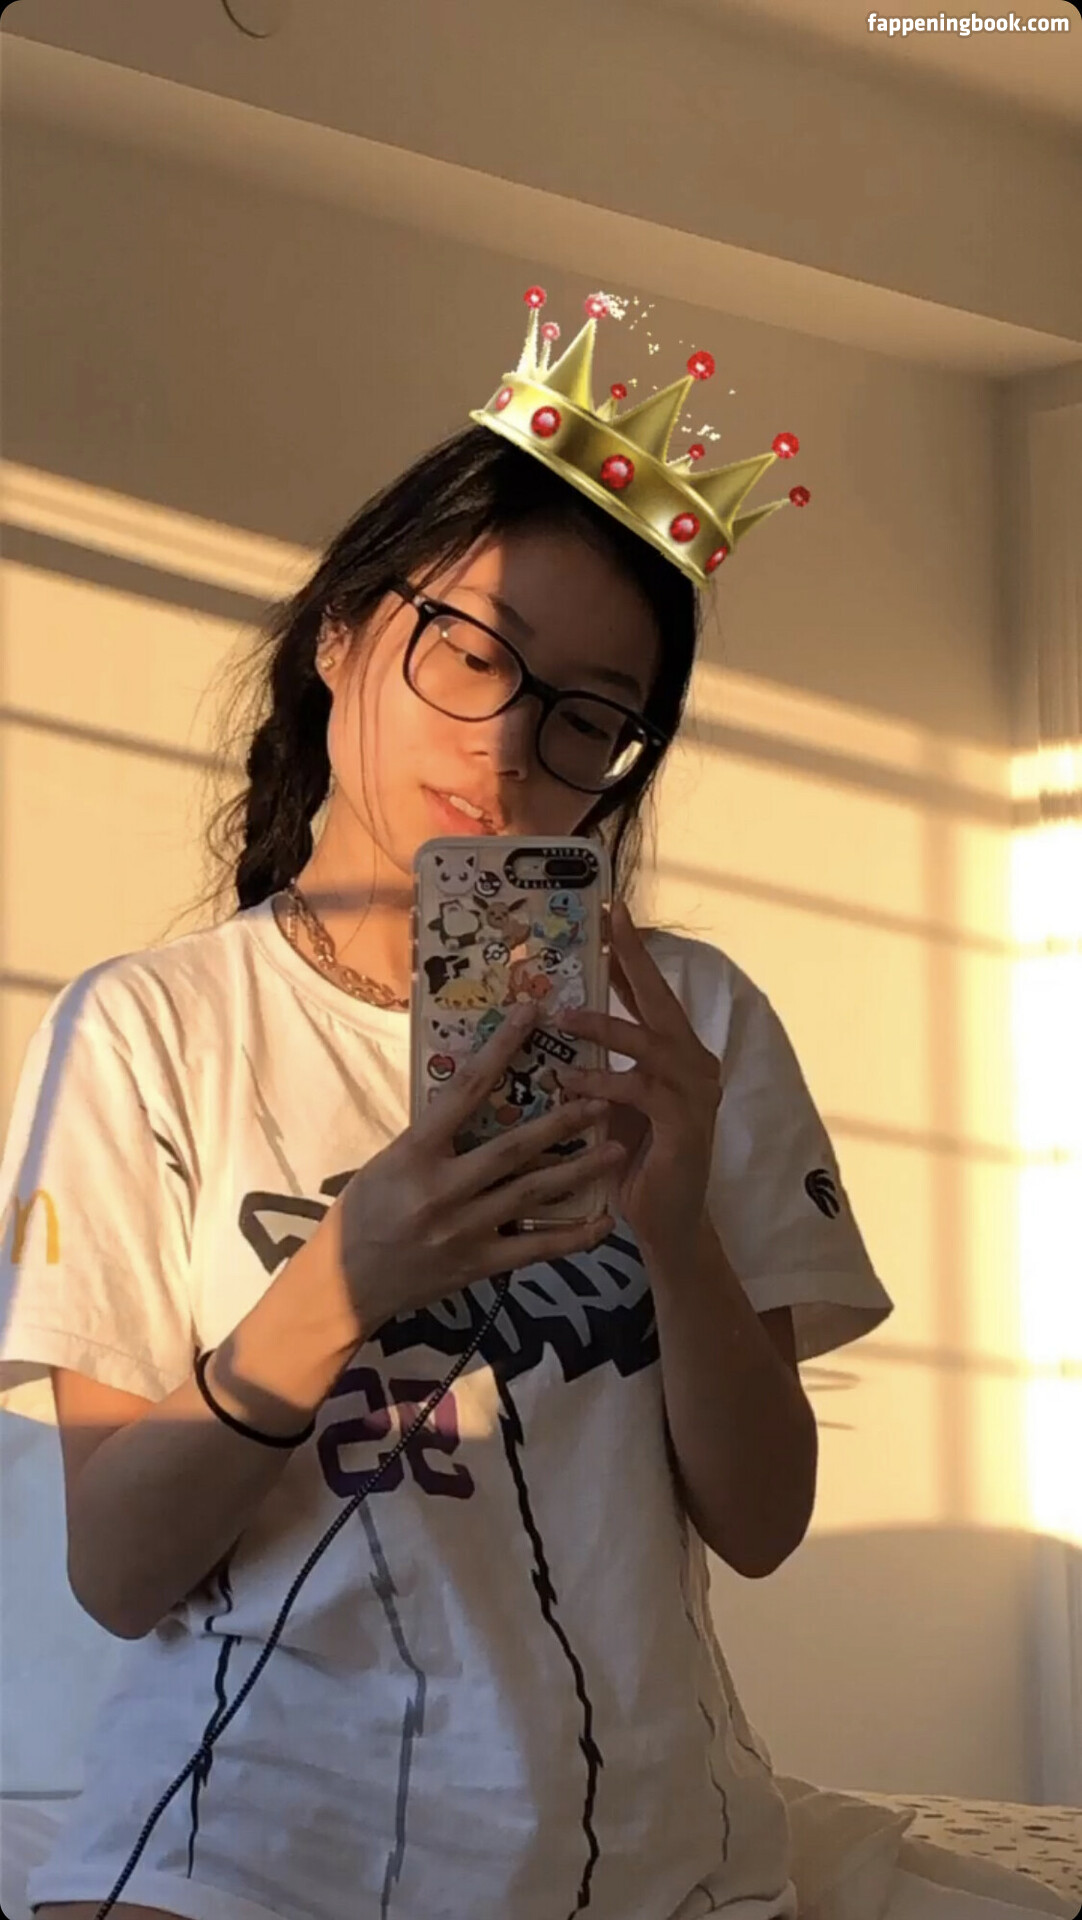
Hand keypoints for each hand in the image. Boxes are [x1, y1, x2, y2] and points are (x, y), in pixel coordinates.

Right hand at [327, 1006, 624, 1335]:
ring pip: (533, 1194)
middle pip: (514, 1148)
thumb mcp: (388, 1160)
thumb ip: (433, 1135)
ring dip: (581, 1171)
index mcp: (414, 1153)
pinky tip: (605, 1221)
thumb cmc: (363, 1212)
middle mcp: (443, 1189)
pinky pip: (536, 1249)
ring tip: (618, 1149)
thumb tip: (474, 1095)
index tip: (530, 1016)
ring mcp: (464, 1230)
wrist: (344, 1285)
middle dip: (562, 1122)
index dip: (499, 1049)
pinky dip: (574, 1236)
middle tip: (604, 1098)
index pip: (462, 1090)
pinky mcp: (479, 1265)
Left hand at [557, 900, 721, 1267]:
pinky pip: (639, 1091)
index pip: (651, 993)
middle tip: (609, 918)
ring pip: (649, 1042)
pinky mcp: (685, 1125)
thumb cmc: (635, 1162)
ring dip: (603, 1025)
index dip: (630, 954)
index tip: (610, 913)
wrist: (667, 1223)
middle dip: (633, 958)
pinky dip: (601, 1083)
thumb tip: (553, 1022)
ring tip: (562, 1015)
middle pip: (662, 998)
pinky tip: (567, 1081)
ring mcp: (696, 1093)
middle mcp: (694, 1063)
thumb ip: (597, 1064)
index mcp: (676, 1054)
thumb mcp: (611, 1102)